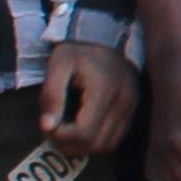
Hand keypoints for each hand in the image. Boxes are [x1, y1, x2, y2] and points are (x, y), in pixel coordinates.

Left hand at [35, 41, 139, 159]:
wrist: (104, 34)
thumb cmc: (77, 50)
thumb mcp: (58, 66)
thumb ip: (51, 96)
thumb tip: (47, 127)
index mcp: (104, 90)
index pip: (84, 132)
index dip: (61, 136)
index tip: (47, 124)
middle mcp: (124, 102)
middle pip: (97, 143)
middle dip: (70, 144)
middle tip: (53, 131)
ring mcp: (132, 107)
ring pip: (108, 145)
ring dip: (84, 146)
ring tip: (67, 132)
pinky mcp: (133, 109)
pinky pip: (116, 137)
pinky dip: (97, 140)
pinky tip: (83, 128)